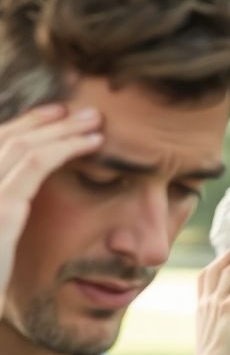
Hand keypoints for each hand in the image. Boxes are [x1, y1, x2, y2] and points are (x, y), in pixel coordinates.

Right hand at [0, 103, 103, 313]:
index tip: (57, 118)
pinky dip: (65, 148)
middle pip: (9, 138)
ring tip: (96, 122)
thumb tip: (26, 203)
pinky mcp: (0, 206)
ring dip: (63, 129)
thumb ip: (10, 218)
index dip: (27, 128)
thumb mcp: (3, 243)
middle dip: (48, 121)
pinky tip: (92, 144)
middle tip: (84, 112)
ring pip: (25, 146)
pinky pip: (34, 165)